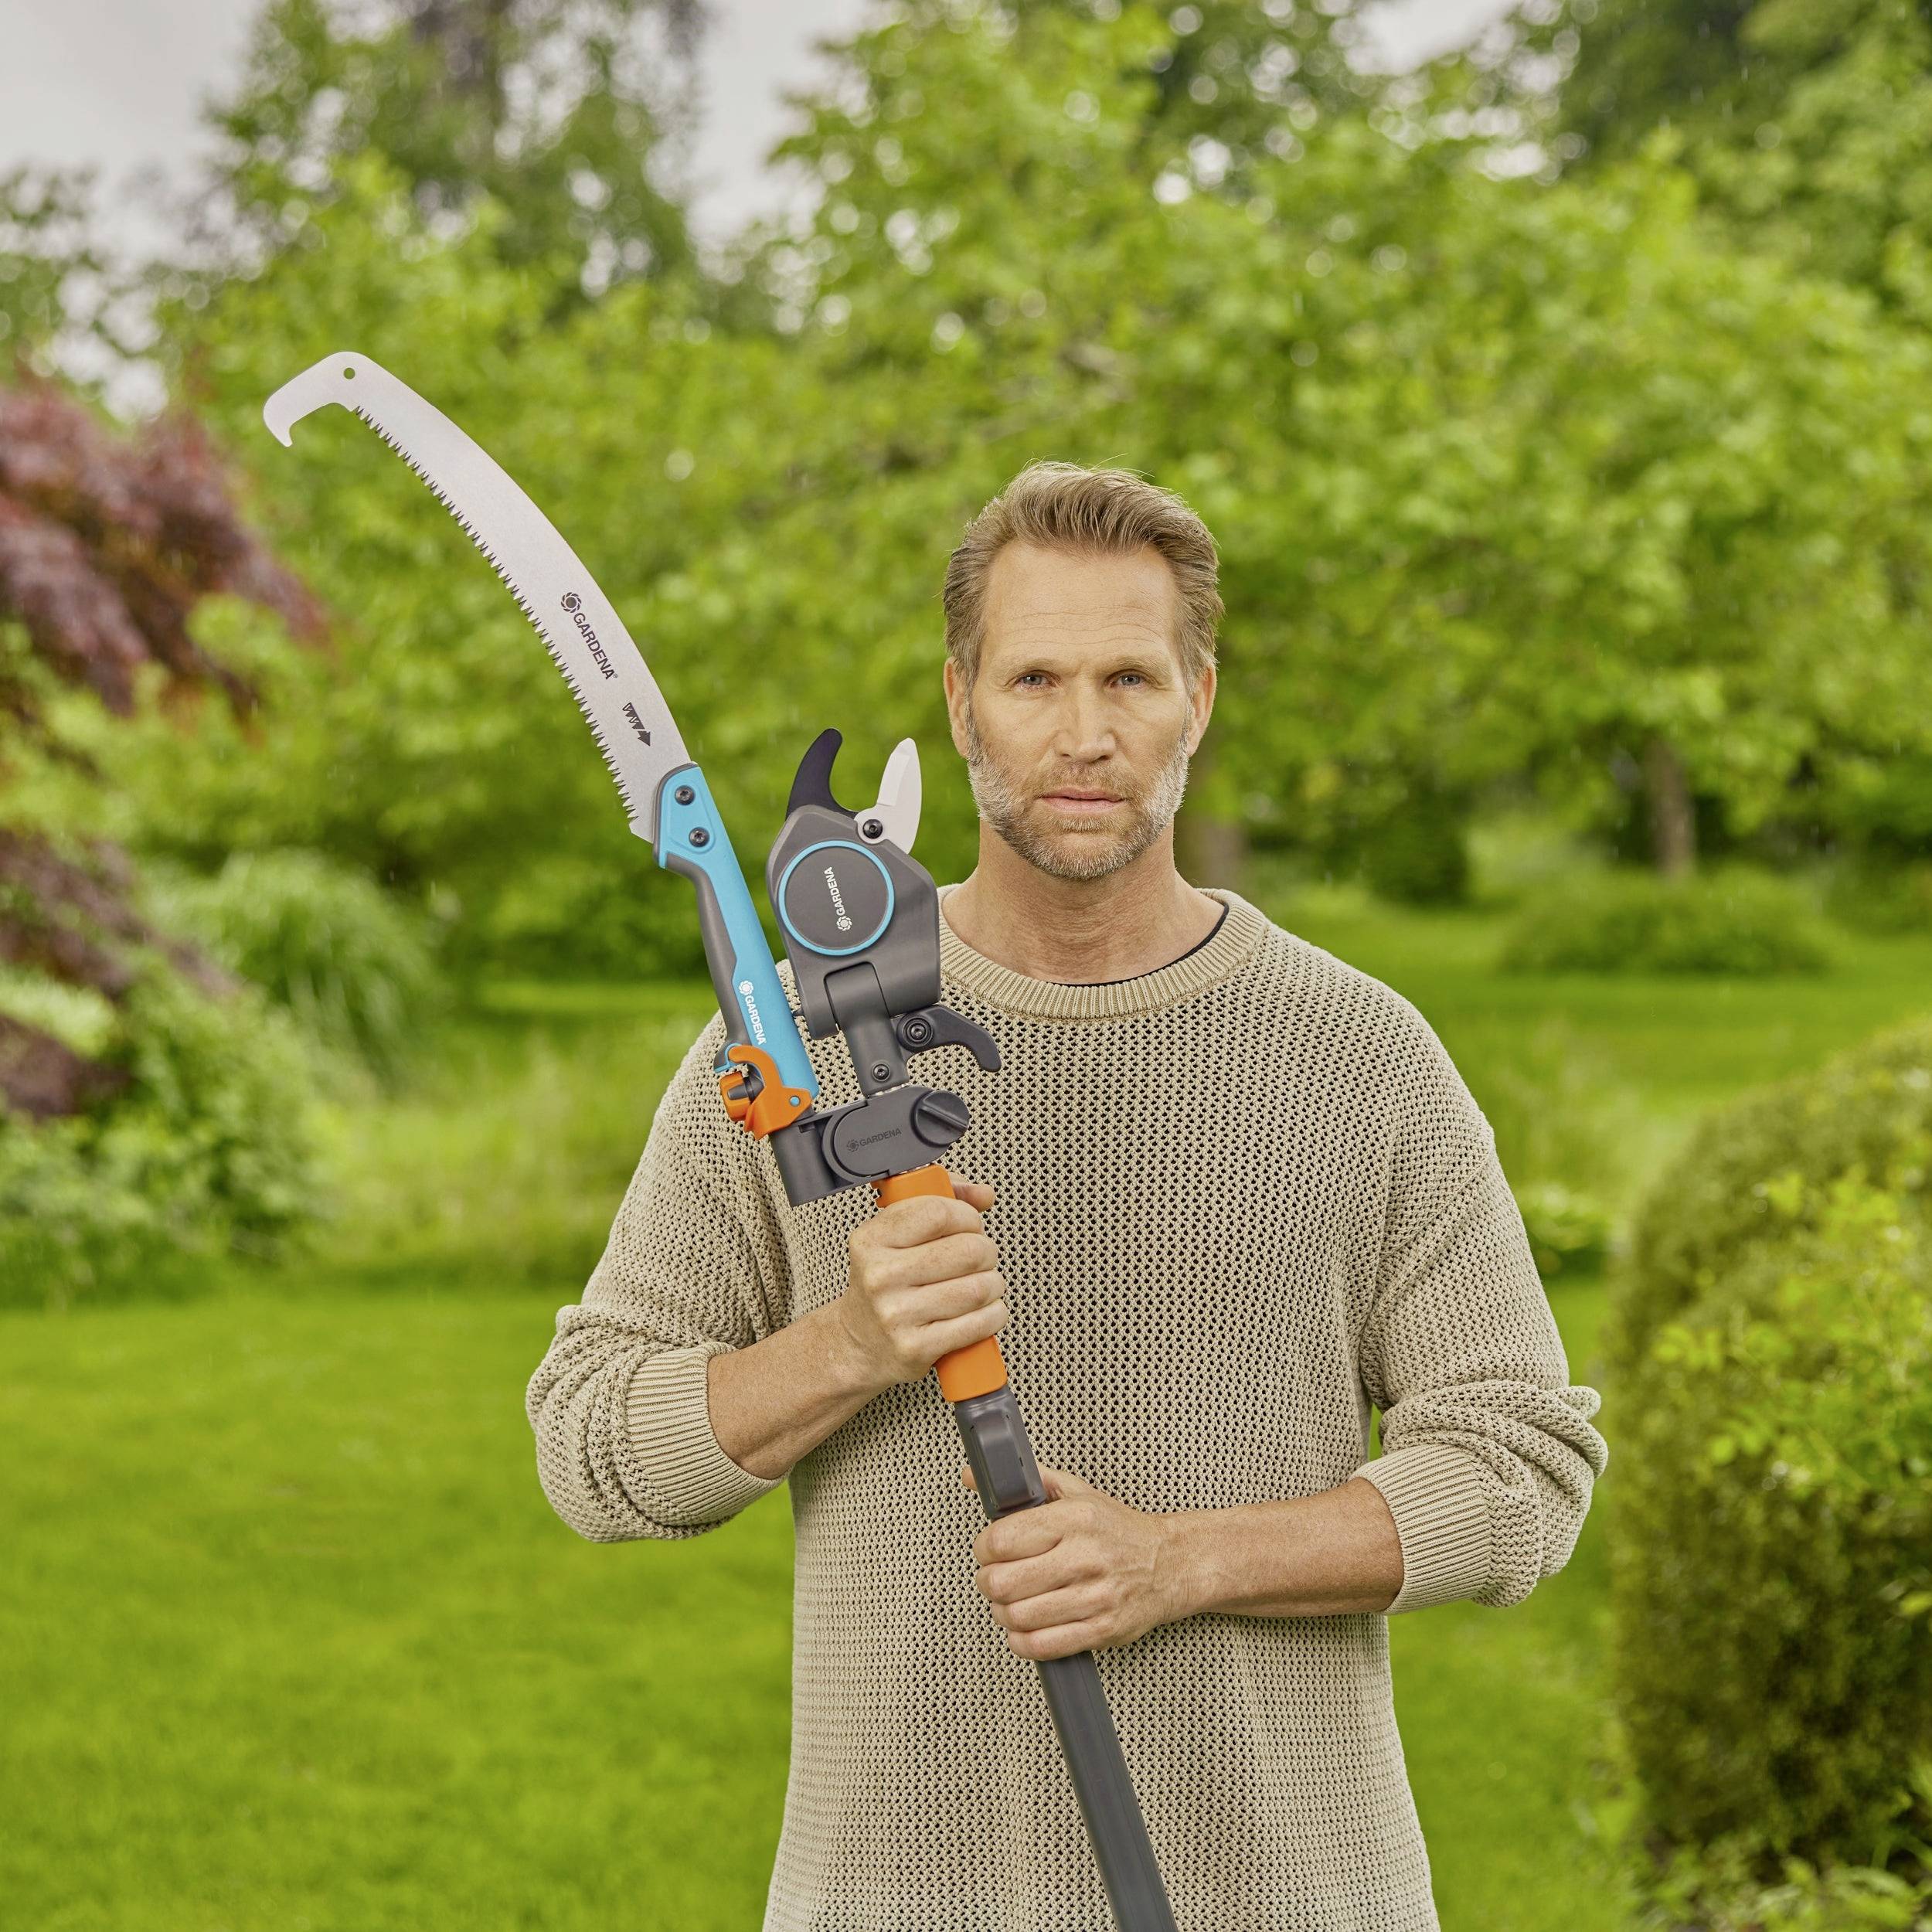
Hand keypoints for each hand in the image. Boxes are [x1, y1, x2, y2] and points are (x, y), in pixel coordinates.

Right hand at [833, 1180, 1007, 1392]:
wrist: (859, 1343)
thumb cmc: (885, 1285)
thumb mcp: (896, 1237)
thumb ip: (940, 1202)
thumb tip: (983, 1193)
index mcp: (872, 1240)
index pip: (938, 1212)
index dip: (967, 1216)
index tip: (970, 1225)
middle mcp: (880, 1276)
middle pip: (968, 1250)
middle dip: (986, 1252)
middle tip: (979, 1258)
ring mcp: (896, 1314)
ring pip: (978, 1288)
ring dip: (993, 1285)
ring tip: (981, 1286)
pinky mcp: (916, 1347)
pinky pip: (979, 1323)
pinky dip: (993, 1315)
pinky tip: (982, 1311)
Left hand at [963, 1462, 1188, 1660]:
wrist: (1168, 1564)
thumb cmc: (1116, 1530)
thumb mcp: (1076, 1492)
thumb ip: (1027, 1482)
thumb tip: (975, 1476)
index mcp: (1074, 1519)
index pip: (1001, 1540)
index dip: (984, 1548)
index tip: (988, 1550)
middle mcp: (1084, 1557)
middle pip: (1003, 1583)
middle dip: (988, 1582)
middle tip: (995, 1578)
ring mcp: (1094, 1597)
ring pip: (1018, 1617)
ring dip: (1002, 1613)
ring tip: (1010, 1602)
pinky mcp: (1102, 1630)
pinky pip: (1042, 1646)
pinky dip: (1022, 1641)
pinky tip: (1025, 1627)